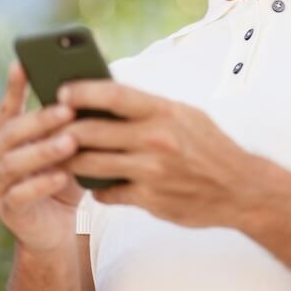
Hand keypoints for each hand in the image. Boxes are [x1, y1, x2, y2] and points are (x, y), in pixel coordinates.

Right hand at [0, 62, 84, 254]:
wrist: (59, 226)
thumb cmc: (63, 176)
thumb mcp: (68, 145)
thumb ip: (69, 121)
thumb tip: (93, 83)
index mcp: (3, 136)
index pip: (7, 107)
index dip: (13, 86)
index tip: (22, 64)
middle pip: (10, 133)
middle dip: (39, 120)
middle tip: (67, 110)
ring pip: (13, 163)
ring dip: (42, 151)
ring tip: (70, 143)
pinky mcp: (7, 211)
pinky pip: (20, 195)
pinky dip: (41, 184)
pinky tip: (62, 176)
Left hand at [58, 80, 263, 228]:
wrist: (241, 188)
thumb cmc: (210, 147)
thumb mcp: (185, 115)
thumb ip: (149, 106)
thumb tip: (108, 93)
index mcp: (164, 112)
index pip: (113, 95)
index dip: (82, 91)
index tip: (62, 91)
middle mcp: (155, 140)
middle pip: (91, 131)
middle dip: (63, 130)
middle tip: (49, 128)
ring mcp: (151, 171)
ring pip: (91, 164)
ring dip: (70, 161)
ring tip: (60, 156)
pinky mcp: (149, 199)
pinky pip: (108, 192)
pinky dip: (97, 188)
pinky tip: (95, 184)